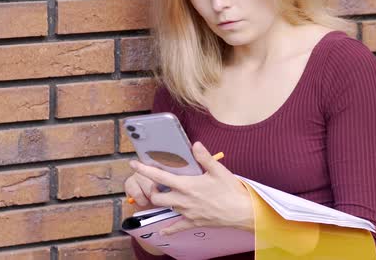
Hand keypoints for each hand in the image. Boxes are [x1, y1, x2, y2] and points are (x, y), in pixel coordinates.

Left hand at [129, 142, 253, 235]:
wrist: (241, 212)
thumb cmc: (230, 190)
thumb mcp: (218, 170)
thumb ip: (204, 157)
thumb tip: (195, 144)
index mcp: (187, 185)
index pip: (160, 176)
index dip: (145, 169)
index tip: (134, 163)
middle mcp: (183, 200)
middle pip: (157, 196)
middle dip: (151, 188)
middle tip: (153, 182)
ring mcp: (187, 212)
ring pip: (165, 208)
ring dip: (161, 202)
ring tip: (162, 195)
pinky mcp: (194, 222)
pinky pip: (177, 227)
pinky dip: (169, 229)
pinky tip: (163, 230)